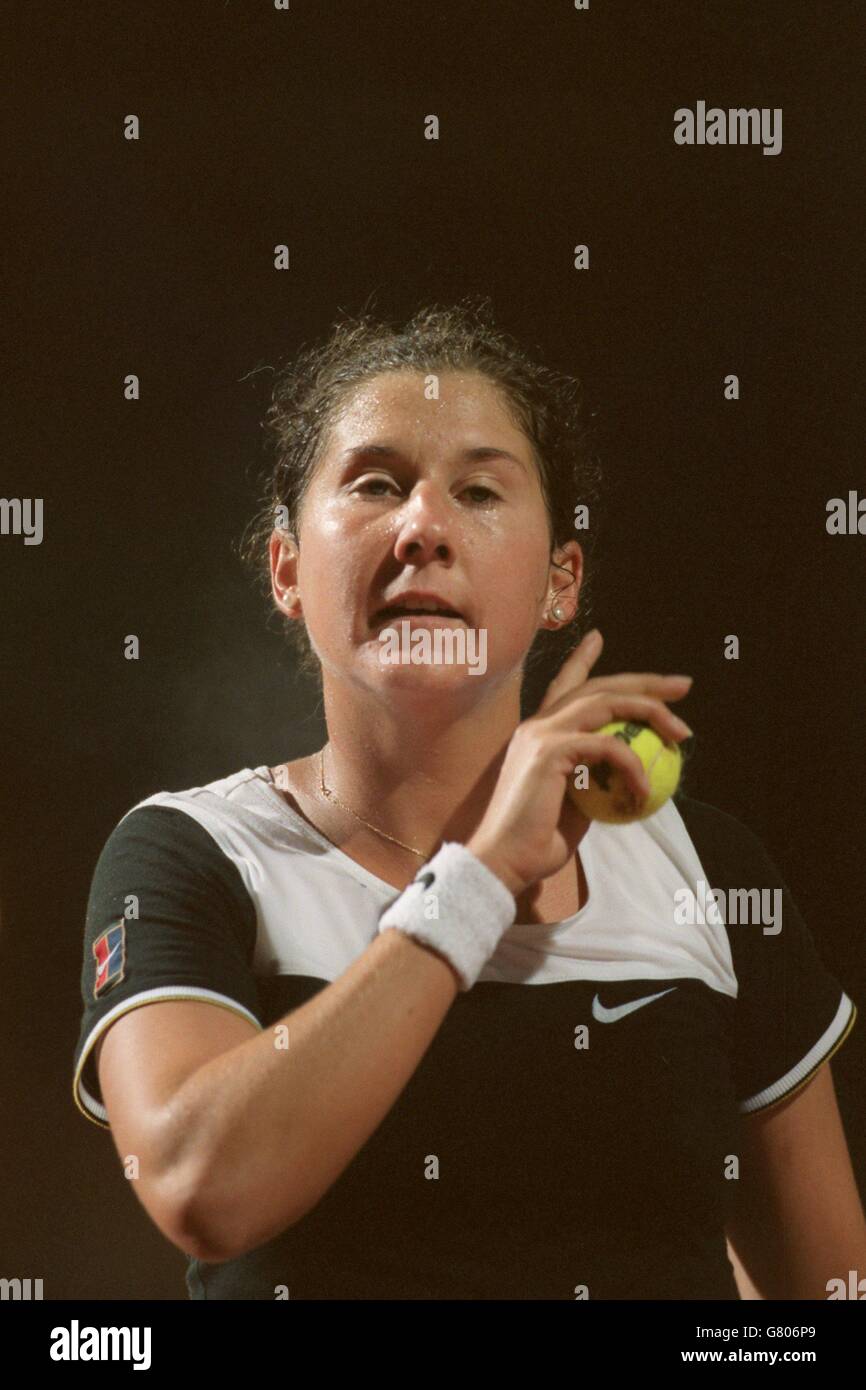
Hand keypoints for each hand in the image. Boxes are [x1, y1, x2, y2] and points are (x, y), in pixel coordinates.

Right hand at [466, 630, 692, 896]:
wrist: (504, 862)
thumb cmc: (537, 842)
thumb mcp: (576, 805)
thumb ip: (594, 780)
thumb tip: (628, 776)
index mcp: (539, 733)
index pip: (563, 685)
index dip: (582, 659)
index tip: (598, 638)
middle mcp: (537, 725)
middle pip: (598, 686)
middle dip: (644, 681)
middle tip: (682, 685)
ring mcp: (541, 734)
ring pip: (606, 703)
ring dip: (650, 713)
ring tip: (681, 732)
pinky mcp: (549, 752)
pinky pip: (607, 747)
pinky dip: (633, 766)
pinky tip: (645, 789)